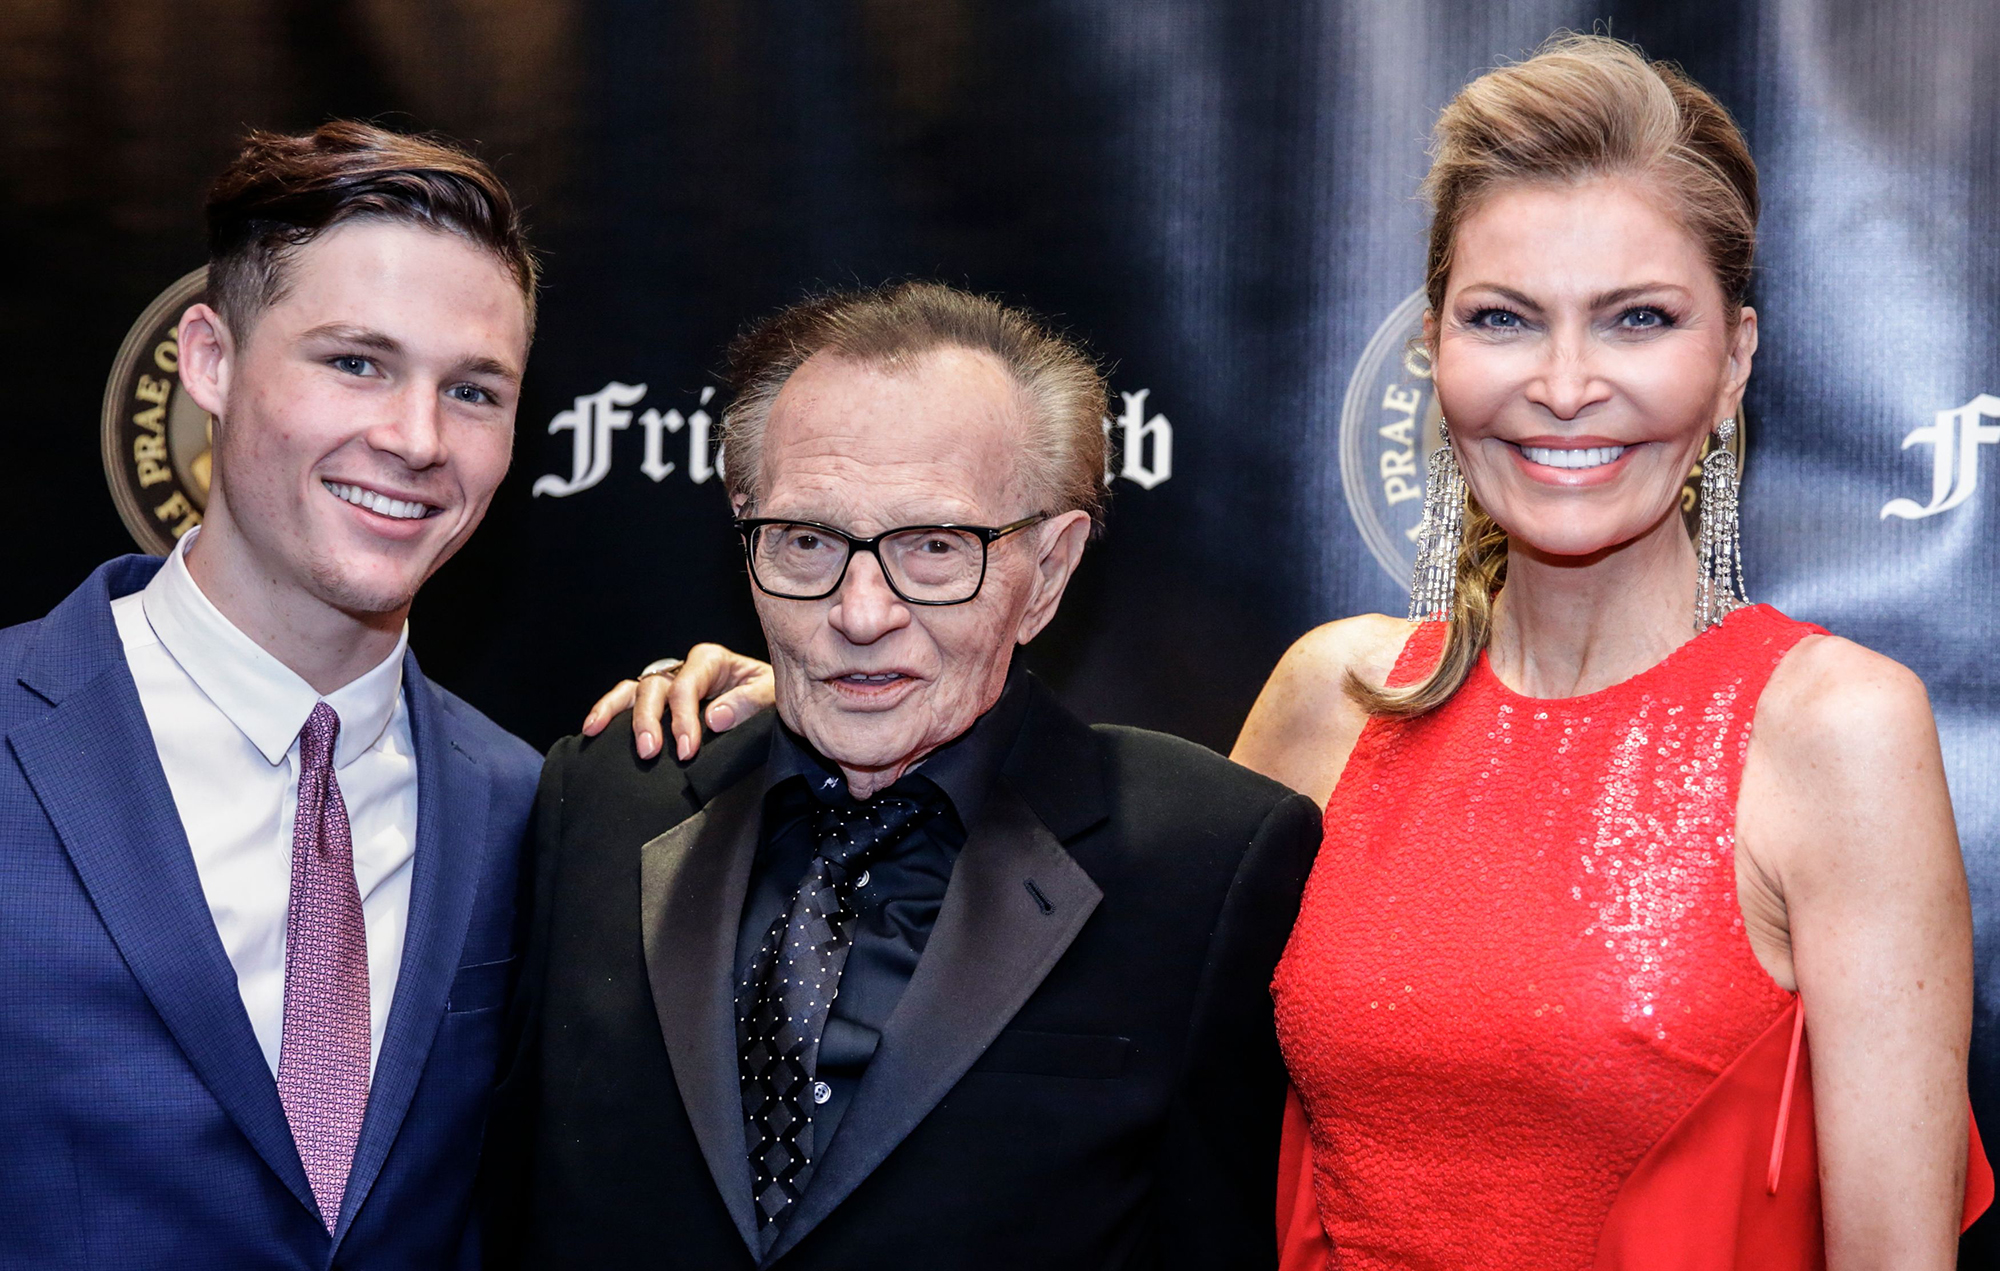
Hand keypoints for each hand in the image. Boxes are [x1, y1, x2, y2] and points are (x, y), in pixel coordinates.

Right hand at [580, 642, 775, 760]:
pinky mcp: (658, 702)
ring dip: (622, 715)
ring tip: (608, 736)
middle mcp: (685, 669)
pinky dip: (608, 711)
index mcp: (712, 661)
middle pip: (656, 687)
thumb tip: (714, 718)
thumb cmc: (771, 699)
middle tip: (652, 752)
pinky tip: (592, 729)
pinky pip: (626, 700)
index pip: (688, 685)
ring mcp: (668, 684)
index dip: (684, 717)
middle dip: (650, 720)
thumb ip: (747, 704)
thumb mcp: (770, 696)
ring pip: (636, 690)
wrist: (771, 709)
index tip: (687, 749)